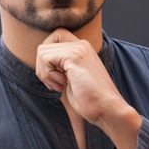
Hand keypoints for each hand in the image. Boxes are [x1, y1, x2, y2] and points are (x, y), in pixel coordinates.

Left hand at [36, 29, 141, 148]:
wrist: (107, 109)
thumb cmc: (90, 100)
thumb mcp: (72, 79)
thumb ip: (61, 67)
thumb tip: (41, 64)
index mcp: (81, 48)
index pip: (53, 39)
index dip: (47, 59)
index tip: (56, 77)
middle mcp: (80, 44)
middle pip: (44, 45)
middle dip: (43, 68)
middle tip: (56, 83)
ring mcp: (78, 49)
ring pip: (42, 51)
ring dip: (45, 73)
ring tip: (60, 85)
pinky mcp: (74, 57)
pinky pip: (45, 58)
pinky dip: (48, 75)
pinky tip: (62, 85)